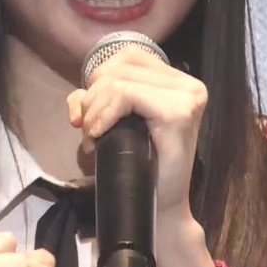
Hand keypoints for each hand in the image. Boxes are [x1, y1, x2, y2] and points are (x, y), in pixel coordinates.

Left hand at [66, 45, 207, 215]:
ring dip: (94, 109)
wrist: (162, 208)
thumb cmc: (142, 167)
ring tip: (94, 137)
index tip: (92, 116)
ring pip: (118, 80)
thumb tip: (77, 99)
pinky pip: (126, 95)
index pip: (127, 57)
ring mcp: (186, 98)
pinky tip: (99, 135)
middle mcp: (188, 85)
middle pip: (119, 67)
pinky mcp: (177, 113)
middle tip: (90, 131)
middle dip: (93, 98)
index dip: (100, 80)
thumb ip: (97, 102)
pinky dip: (103, 114)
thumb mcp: (116, 124)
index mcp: (178, 82)